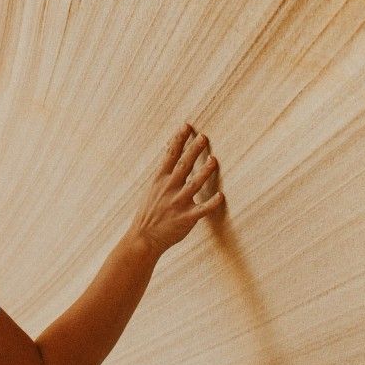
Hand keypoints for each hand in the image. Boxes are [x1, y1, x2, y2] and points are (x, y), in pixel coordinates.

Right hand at [129, 123, 224, 258]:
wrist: (144, 238)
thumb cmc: (150, 212)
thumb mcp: (152, 189)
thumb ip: (164, 173)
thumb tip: (171, 152)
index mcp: (159, 180)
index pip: (169, 155)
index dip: (178, 139)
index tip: (186, 126)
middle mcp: (169, 188)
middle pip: (183, 165)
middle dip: (193, 150)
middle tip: (203, 137)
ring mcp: (178, 203)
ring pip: (194, 184)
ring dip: (204, 171)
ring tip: (214, 160)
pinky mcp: (186, 218)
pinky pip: (202, 209)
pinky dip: (211, 203)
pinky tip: (221, 196)